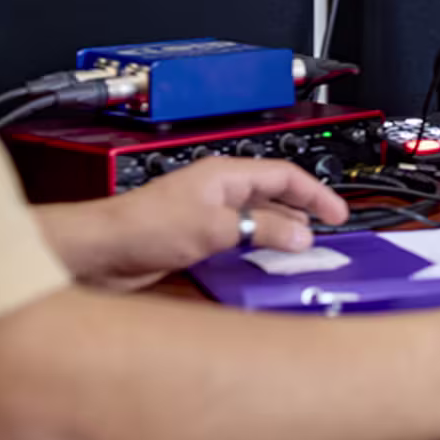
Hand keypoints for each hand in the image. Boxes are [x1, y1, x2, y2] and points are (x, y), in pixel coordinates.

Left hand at [35, 158, 349, 291]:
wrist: (101, 251)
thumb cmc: (145, 226)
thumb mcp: (215, 227)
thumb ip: (262, 230)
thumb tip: (300, 234)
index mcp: (226, 174)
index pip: (285, 175)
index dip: (315, 192)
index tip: (337, 213)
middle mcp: (219, 192)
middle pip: (273, 197)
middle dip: (301, 213)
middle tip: (324, 234)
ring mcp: (207, 215)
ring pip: (257, 220)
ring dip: (279, 234)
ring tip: (301, 251)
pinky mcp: (196, 239)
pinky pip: (239, 240)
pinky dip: (257, 249)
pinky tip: (263, 264)